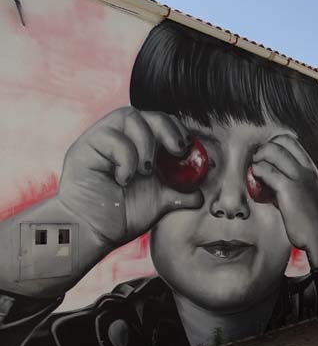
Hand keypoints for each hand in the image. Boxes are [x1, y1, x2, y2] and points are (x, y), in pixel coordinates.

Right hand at [57, 107, 203, 248]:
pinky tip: (124, 178)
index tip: (190, 149)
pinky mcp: (86, 146)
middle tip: (178, 150)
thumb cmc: (122, 216)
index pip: (163, 123)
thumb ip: (181, 194)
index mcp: (143, 147)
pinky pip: (110, 135)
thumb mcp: (160, 203)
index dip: (179, 131)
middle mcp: (124, 139)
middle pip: (149, 113)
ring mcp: (104, 140)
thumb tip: (203, 193)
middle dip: (168, 128)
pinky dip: (125, 156)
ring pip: (130, 116)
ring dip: (146, 142)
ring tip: (146, 171)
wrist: (93, 232)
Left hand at [251, 135, 317, 266]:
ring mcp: (298, 176)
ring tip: (254, 171)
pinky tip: (256, 184)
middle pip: (280, 141)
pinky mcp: (288, 188)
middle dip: (264, 148)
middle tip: (257, 162)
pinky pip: (267, 170)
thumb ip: (289, 181)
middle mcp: (306, 168)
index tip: (265, 157)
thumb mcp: (303, 192)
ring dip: (259, 158)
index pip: (290, 140)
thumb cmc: (308, 218)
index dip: (274, 144)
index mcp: (310, 167)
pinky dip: (257, 172)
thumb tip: (266, 176)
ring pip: (272, 151)